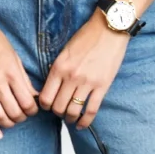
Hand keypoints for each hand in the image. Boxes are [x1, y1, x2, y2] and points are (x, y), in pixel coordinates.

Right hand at [0, 2, 39, 138]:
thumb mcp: (15, 57)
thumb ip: (24, 79)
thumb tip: (33, 96)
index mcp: (11, 73)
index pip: (27, 101)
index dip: (33, 110)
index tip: (32, 109)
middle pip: (14, 112)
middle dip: (22, 118)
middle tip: (23, 115)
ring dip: (8, 123)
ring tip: (11, 121)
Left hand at [36, 11, 128, 128]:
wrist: (109, 29)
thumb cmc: (87, 37)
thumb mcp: (65, 51)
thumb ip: (58, 69)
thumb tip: (52, 88)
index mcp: (59, 67)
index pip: (45, 97)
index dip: (44, 106)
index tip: (48, 105)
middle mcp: (71, 77)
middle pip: (58, 107)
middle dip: (57, 113)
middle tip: (60, 111)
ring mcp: (87, 83)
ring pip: (73, 111)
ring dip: (70, 118)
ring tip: (71, 118)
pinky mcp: (102, 86)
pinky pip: (91, 110)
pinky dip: (85, 121)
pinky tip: (82, 124)